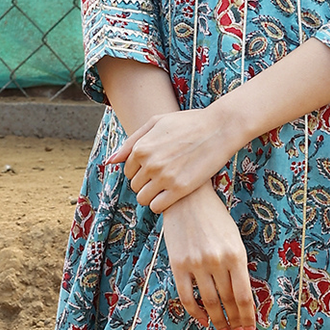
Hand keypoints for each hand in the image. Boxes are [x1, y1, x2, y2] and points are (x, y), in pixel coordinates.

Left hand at [110, 106, 238, 211]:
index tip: (155, 168)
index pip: (128, 171)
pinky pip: (158, 207)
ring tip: (166, 187)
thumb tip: (110, 161)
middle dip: (146, 184)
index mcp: (141, 148)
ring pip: (143, 199)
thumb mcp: (156, 123)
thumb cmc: (188, 123)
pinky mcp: (180, 189)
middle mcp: (149, 163)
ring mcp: (164, 177)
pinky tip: (171, 196)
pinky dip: (161, 205)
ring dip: (152, 196)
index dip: (140, 171)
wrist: (219, 128)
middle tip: (163, 177)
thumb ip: (131, 142)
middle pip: (135, 186)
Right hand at [160, 184, 255, 329]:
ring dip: (217, 321)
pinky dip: (195, 312)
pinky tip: (203, 320)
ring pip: (209, 302)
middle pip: (228, 302)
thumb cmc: (215, 218)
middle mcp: (217, 261)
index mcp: (236, 255)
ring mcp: (196, 264)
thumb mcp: (233, 239)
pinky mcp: (177, 265)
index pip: (244, 296)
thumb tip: (241, 298)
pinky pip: (187, 296)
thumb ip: (238, 266)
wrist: (186, 198)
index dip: (248, 317)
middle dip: (235, 322)